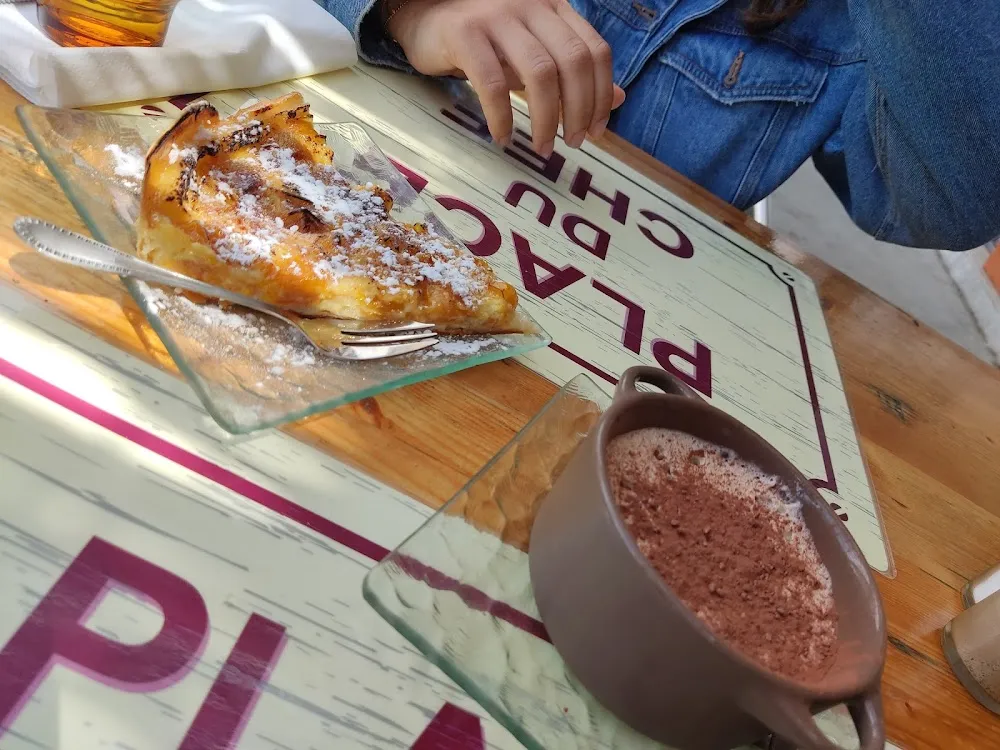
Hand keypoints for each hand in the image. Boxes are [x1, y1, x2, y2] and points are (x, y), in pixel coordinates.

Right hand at [387, 0, 625, 155]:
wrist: (424, 17)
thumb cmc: (485, 40)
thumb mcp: (535, 51)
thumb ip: (573, 72)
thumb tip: (619, 100)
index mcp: (554, 7)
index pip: (594, 50)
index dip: (602, 94)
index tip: (597, 130)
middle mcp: (531, 5)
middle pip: (573, 61)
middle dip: (579, 110)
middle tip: (573, 143)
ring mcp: (497, 16)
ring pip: (539, 73)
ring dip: (546, 118)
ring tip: (543, 146)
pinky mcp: (464, 33)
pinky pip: (492, 83)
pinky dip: (502, 117)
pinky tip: (503, 136)